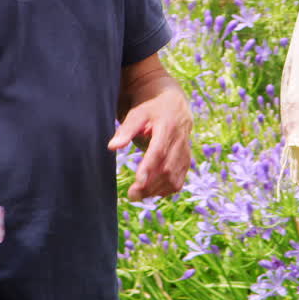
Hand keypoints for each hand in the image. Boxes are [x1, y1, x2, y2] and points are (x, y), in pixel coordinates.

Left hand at [108, 84, 191, 200]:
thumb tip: (112, 147)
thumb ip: (125, 130)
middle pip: (166, 168)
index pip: (159, 151)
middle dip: (150, 184)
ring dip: (156, 190)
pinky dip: (166, 190)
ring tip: (138, 195)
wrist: (174, 104)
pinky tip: (152, 192)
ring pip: (174, 177)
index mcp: (168, 126)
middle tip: (131, 194)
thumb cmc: (151, 108)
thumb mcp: (137, 113)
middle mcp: (180, 140)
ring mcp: (185, 151)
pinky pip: (179, 180)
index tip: (138, 183)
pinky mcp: (186, 160)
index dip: (149, 168)